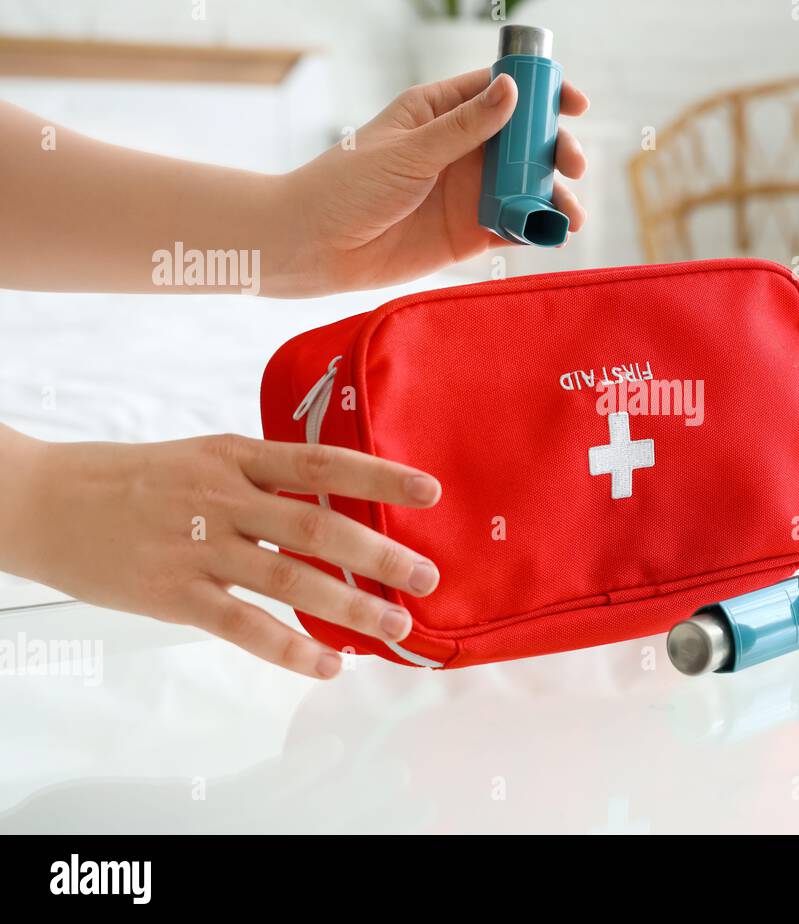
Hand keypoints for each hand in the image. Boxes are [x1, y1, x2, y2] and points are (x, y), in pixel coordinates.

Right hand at [3, 433, 442, 677]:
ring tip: (395, 626)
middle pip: (317, 526)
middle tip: (426, 575)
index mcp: (236, 457)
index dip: (380, 475)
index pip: (322, 463)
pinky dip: (290, 648)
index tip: (431, 489)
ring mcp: (197, 548)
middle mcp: (223, 498)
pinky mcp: (173, 594)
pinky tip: (328, 664)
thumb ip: (264, 478)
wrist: (46, 502)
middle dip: (379, 554)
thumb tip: (336, 502)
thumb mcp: (204, 457)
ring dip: (350, 607)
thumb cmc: (136, 480)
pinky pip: (243, 626)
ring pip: (289, 580)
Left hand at [285, 69, 589, 295]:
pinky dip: (538, 230)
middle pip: (524, 143)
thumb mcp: (410, 150)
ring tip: (570, 217)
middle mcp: (462, 150)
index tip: (574, 105)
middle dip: (555, 152)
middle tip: (572, 166)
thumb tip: (512, 90)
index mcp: (441, 113)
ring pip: (527, 188)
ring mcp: (469, 192)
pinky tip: (552, 234)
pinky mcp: (470, 233)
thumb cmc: (348, 185)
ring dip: (554, 198)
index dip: (542, 96)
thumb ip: (464, 127)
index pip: (501, 93)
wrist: (317, 245)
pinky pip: (515, 227)